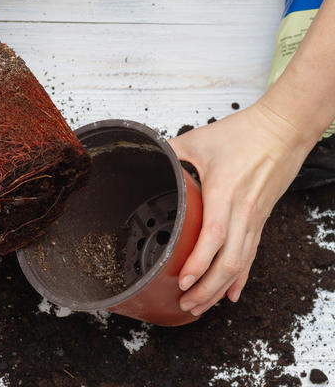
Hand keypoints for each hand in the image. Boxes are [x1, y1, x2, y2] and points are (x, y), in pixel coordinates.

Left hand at [168, 102, 315, 316]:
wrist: (285, 127)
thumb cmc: (246, 132)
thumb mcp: (199, 138)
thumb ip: (171, 150)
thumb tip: (149, 156)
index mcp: (225, 191)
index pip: (213, 237)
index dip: (198, 263)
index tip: (182, 280)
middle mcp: (243, 211)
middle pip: (228, 261)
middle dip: (206, 288)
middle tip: (185, 303)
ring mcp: (255, 218)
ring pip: (240, 264)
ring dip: (220, 288)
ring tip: (200, 306)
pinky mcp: (261, 219)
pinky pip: (251, 255)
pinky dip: (241, 277)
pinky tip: (232, 294)